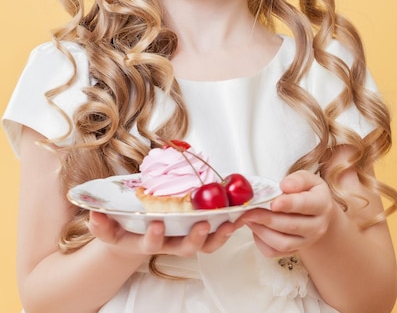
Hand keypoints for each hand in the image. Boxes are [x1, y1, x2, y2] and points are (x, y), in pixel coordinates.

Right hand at [89, 211, 236, 260]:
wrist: (132, 237)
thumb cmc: (123, 225)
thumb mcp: (109, 224)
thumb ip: (102, 221)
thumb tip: (94, 214)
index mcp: (142, 241)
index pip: (145, 244)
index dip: (152, 237)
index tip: (156, 224)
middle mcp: (164, 245)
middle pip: (181, 248)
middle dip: (192, 238)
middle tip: (201, 224)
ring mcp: (180, 241)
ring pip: (201, 246)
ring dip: (216, 235)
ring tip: (228, 223)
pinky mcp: (194, 235)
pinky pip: (213, 237)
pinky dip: (225, 228)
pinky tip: (237, 215)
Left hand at [238, 170, 335, 257]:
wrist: (316, 213)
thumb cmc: (309, 193)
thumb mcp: (308, 179)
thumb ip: (297, 179)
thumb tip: (285, 186)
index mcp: (322, 205)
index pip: (305, 205)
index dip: (289, 204)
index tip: (274, 203)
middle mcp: (317, 226)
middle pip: (292, 226)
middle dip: (268, 218)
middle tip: (250, 210)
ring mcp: (306, 242)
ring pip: (283, 243)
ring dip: (262, 231)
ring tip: (249, 217)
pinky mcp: (293, 251)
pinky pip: (274, 252)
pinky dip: (260, 242)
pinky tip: (255, 227)